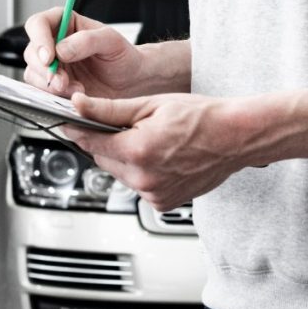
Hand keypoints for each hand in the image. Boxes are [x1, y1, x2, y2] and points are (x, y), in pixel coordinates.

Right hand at [22, 7, 146, 98]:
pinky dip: (55, 96)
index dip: (38, 40)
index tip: (49, 57)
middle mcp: (53, 43)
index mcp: (64, 23)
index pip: (38, 24)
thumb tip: (60, 50)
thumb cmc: (123, 56)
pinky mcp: (55, 86)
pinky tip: (75, 96)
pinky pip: (43, 91)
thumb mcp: (111, 41)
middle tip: (62, 81)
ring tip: (77, 90)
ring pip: (34, 74)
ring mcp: (53, 66)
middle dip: (44, 69)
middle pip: (31, 52)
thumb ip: (87, 41)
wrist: (131, 81)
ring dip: (51, 85)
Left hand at [60, 92, 244, 211]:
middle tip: (129, 126)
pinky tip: (162, 157)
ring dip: (126, 159)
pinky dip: (143, 173)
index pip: (90, 143)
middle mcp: (144, 179)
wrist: (236, 137)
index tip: (71, 123)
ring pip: (121, 174)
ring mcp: (154, 195)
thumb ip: (110, 109)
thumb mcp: (152, 104)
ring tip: (153, 141)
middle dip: (108, 143)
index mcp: (138, 151)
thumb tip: (79, 107)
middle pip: (103, 160)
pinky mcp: (163, 203)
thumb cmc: (202, 117)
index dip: (78, 129)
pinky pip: (139, 187)